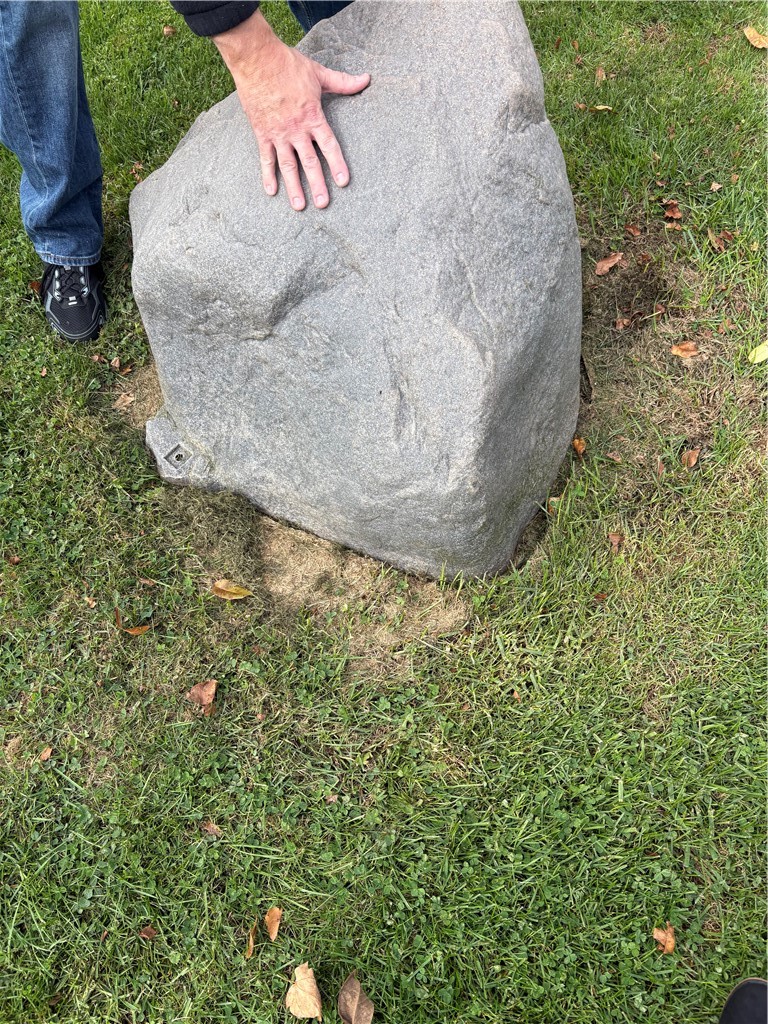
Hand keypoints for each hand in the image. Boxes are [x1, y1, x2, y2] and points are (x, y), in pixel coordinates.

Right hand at [213, 10, 369, 209]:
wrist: (257, 58)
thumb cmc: (288, 64)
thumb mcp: (319, 73)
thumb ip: (343, 82)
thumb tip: (366, 79)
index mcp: (313, 116)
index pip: (329, 145)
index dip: (337, 163)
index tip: (343, 182)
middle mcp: (296, 129)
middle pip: (309, 162)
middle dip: (317, 184)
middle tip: (323, 204)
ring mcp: (278, 133)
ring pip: (288, 165)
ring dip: (294, 187)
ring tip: (299, 206)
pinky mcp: (261, 132)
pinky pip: (265, 158)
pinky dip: (267, 175)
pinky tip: (271, 191)